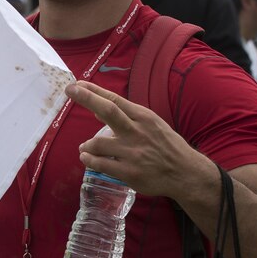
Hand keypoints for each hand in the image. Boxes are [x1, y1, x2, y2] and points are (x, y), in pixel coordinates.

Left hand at [64, 81, 213, 198]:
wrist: (186, 173)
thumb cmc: (166, 146)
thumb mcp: (151, 125)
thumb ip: (126, 118)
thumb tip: (96, 110)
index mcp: (144, 117)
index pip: (115, 100)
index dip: (95, 91)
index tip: (77, 84)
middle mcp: (137, 132)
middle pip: (108, 111)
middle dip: (87, 98)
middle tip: (70, 91)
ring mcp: (133, 152)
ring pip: (98, 143)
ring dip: (86, 145)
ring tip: (84, 148)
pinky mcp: (129, 172)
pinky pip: (101, 164)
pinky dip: (89, 160)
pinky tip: (86, 158)